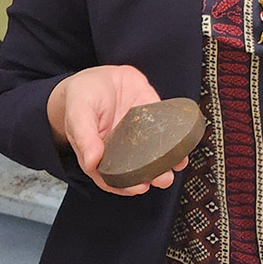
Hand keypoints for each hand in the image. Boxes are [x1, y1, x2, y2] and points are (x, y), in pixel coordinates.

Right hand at [48, 65, 189, 196]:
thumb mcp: (79, 113)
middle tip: (163, 178)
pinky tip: (184, 144)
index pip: (113, 177)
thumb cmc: (82, 97)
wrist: (99, 75)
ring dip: (168, 162)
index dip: (127, 186)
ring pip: (155, 154)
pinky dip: (177, 139)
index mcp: (101, 153)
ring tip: (176, 165)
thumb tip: (93, 161)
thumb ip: (85, 137)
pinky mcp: (153, 118)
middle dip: (153, 177)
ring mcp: (139, 134)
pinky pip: (166, 131)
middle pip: (138, 169)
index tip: (139, 188)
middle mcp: (122, 148)